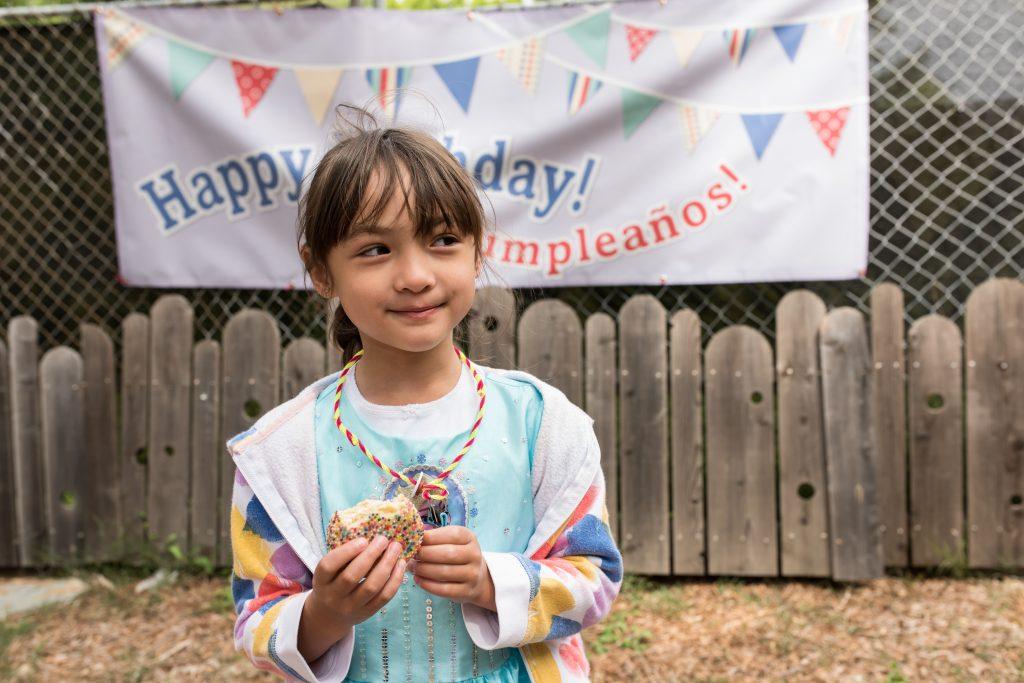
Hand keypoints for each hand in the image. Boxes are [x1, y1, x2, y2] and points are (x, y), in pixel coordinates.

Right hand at [298, 535, 405, 663]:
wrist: (330, 616)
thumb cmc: (332, 583)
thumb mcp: (328, 572)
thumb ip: (342, 557)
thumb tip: (369, 533)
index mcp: (321, 581)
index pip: (328, 566)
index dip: (346, 552)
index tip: (363, 539)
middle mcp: (333, 596)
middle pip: (351, 576)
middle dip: (370, 555)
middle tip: (383, 539)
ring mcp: (351, 607)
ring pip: (371, 587)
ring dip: (387, 565)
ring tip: (396, 548)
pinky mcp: (367, 613)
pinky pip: (384, 597)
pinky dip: (395, 579)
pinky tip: (400, 564)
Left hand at [410, 526, 495, 610]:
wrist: (476, 577)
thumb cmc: (456, 554)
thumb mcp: (450, 541)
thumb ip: (434, 537)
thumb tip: (412, 537)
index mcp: (469, 537)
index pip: (451, 535)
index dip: (430, 537)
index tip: (414, 540)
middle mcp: (474, 555)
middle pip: (447, 554)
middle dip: (425, 554)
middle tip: (411, 555)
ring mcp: (472, 574)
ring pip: (443, 572)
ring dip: (423, 570)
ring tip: (412, 567)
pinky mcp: (467, 591)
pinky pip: (444, 589)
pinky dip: (427, 584)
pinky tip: (418, 579)